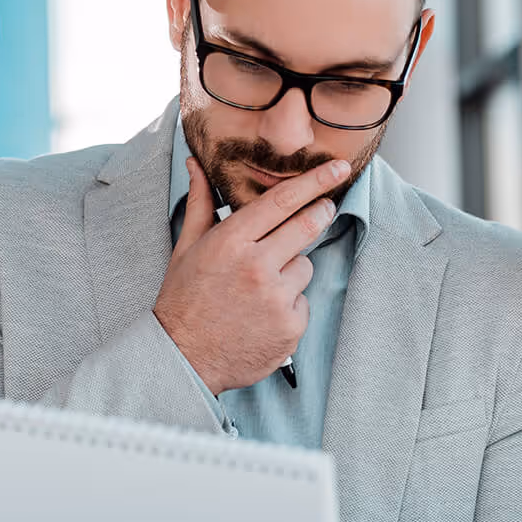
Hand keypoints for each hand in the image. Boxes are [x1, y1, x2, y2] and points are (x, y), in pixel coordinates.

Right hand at [153, 155, 349, 392]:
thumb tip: (197, 164)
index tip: (338, 168)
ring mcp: (276, 299)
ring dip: (292, 271)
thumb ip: (200, 203)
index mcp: (231, 242)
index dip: (315, 181)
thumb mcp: (187, 248)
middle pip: (307, 227)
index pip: (282, 201)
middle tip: (325, 208)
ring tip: (260, 289)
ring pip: (305, 267)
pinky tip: (262, 315)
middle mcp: (257, 267)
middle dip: (321, 212)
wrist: (183, 358)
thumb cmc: (184, 299)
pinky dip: (289, 306)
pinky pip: (303, 302)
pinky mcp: (291, 327)